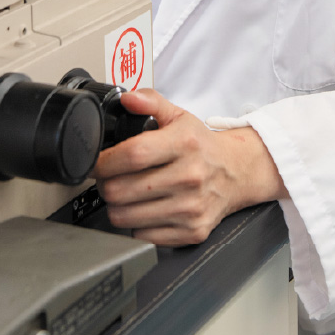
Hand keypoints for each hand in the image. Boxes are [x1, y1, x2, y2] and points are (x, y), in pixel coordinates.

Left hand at [92, 88, 286, 246]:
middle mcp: (190, 177)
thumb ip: (151, 102)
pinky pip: (143, 236)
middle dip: (105, 184)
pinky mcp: (192, 232)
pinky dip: (136, 225)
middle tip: (109, 178)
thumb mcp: (180, 116)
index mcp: (185, 144)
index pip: (133, 155)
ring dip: (116, 206)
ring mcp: (191, 208)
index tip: (97, 162)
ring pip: (126, 217)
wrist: (237, 172)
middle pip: (122, 190)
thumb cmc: (202, 146)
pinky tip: (144, 209)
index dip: (105, 161)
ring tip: (124, 193)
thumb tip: (128, 99)